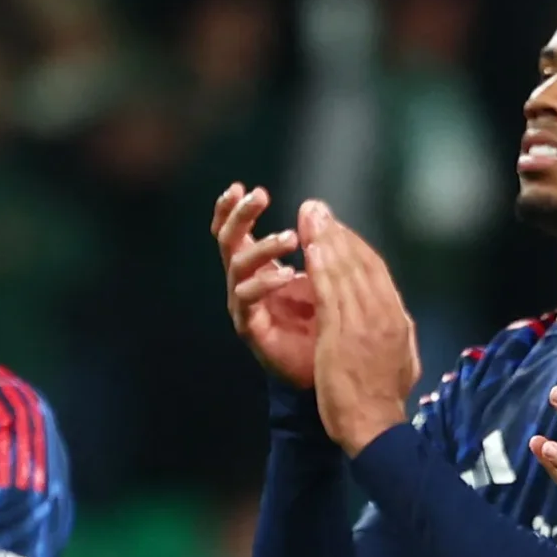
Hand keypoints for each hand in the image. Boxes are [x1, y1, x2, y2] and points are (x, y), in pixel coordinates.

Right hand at [213, 183, 316, 386]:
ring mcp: (244, 305)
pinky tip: (288, 275)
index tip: (242, 187)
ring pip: (238, 266)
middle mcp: (245, 281)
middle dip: (241, 216)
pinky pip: (247, 300)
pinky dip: (266, 284)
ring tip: (288, 238)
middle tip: (260, 196)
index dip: (234, 209)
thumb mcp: (322, 274)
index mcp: (258, 266)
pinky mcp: (250, 328)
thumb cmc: (321, 319)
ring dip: (263, 247)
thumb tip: (316, 207)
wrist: (327, 369)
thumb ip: (316, 244)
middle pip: (228, 241)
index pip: (237, 231)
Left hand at [301, 203, 421, 453]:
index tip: (338, 231)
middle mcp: (386, 314)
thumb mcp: (402, 362)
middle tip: (318, 210)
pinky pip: (331, 290)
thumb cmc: (382, 401)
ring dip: (327, 239)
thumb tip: (398, 319)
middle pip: (363, 263)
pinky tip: (309, 247)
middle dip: (339, 233)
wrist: (374, 428)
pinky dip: (321, 265)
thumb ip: (397, 335)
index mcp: (399, 321)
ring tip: (310, 217)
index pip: (377, 273)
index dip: (356, 247)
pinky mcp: (343, 332)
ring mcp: (365, 322)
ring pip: (347, 271)